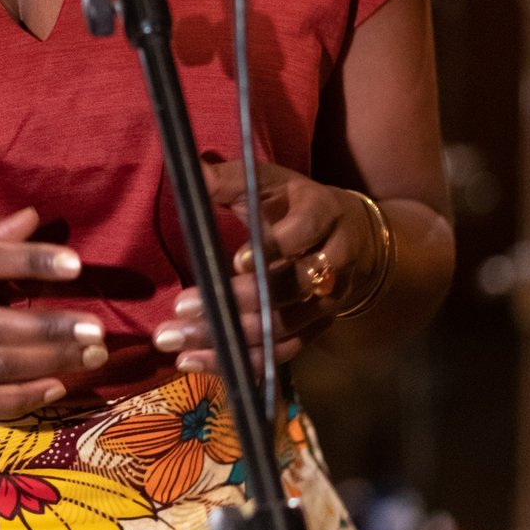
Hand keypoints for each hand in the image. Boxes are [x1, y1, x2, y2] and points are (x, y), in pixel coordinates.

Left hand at [150, 160, 381, 373]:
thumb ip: (229, 178)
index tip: (235, 261)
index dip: (273, 248)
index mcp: (321, 214)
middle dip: (237, 301)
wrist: (352, 235)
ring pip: (283, 326)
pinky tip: (197, 361)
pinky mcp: (316, 328)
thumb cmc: (293, 204)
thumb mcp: (268, 181)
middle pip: (290, 288)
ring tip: (177, 346)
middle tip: (180, 310)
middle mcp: (332, 261)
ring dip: (230, 340)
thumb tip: (190, 168)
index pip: (302, 233)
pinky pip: (281, 352)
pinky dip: (241, 360)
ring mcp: (327, 301)